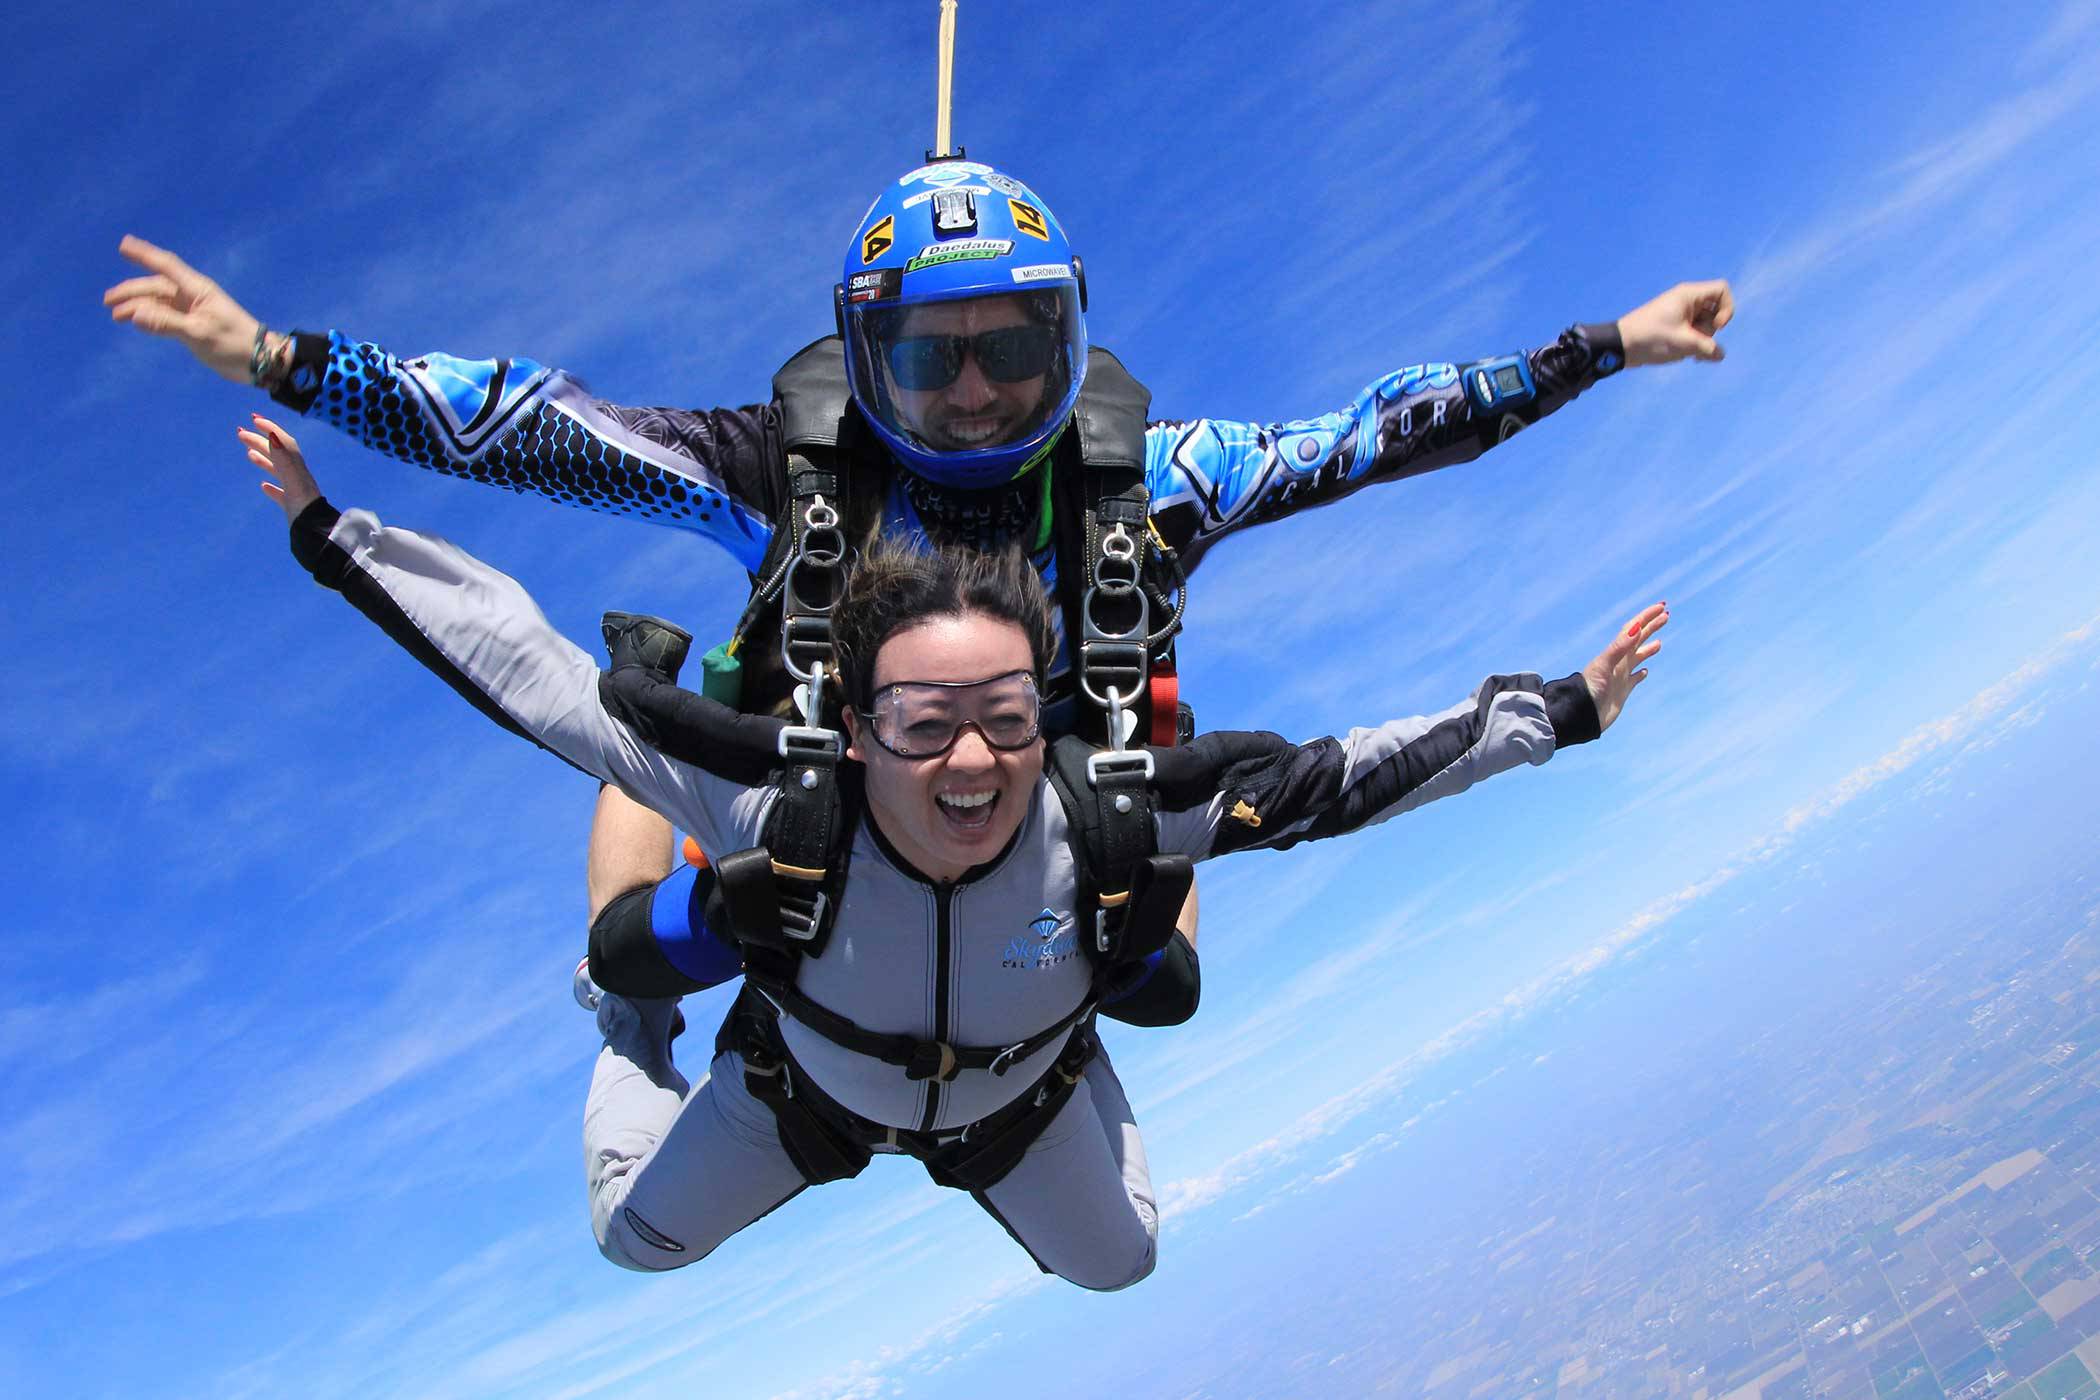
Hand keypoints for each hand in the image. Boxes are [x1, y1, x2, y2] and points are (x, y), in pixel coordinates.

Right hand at [104, 236, 264, 382]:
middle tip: (108, 301)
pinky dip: (149, 317)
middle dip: (131, 292)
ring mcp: (193, 311)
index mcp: (198, 290)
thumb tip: (133, 315)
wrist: (261, 361)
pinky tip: (136, 321)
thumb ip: (166, 324)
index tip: (123, 244)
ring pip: (158, 303)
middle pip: (155, 287)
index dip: (144, 254)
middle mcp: (193, 296)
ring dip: (137, 306)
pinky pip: (165, 316)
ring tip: (115, 315)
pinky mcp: (194, 325)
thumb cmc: (235, 343)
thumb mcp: (199, 334)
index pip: (166, 266)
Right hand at [237, 415, 320, 520]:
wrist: (315, 533)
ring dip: (263, 459)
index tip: (254, 419)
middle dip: (259, 441)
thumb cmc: (305, 507)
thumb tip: (272, 436)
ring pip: (278, 471)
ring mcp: (295, 491)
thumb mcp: (293, 481)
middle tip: (240, 433)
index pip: (284, 443)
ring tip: (248, 453)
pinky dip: (272, 487)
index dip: (271, 428)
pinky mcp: (293, 507)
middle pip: (277, 454)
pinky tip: (264, 486)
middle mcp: (297, 477)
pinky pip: (281, 493)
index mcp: (297, 468)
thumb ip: (283, 459)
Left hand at [1582, 602, 1667, 732]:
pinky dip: (1640, 673)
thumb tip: (1636, 628)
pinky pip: (1633, 679)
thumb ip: (1619, 647)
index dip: (1647, 617)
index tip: (1662, 607)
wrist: (1582, 715)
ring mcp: (1620, 676)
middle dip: (1651, 627)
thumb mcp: (1604, 666)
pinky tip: (1644, 671)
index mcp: (1615, 653)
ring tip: (1659, 642)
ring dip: (1648, 648)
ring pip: (1637, 658)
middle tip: (1666, 616)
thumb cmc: (1590, 690)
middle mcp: (1618, 662)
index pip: (1633, 629)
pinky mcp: (1622, 691)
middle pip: (1638, 640)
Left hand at [1616, 280, 1733, 366]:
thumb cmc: (1651, 339)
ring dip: (1702, 341)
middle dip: (1710, 330)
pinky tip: (1687, 356)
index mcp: (1689, 295)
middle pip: (1715, 311)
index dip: (1727, 308)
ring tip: (1686, 352)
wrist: (1621, 346)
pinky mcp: (1675, 325)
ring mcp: (1681, 313)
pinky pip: (1694, 332)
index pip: (1722, 290)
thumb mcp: (1684, 344)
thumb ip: (1707, 348)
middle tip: (1693, 341)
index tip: (1717, 326)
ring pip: (1705, 324)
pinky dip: (1694, 343)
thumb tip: (1720, 355)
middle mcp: (1686, 300)